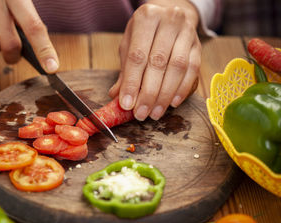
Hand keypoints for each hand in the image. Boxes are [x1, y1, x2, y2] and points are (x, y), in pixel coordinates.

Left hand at [108, 0, 200, 120]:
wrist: (169, 16)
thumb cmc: (145, 33)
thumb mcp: (129, 45)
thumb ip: (125, 71)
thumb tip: (117, 97)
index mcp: (146, 18)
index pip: (137, 56)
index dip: (132, 83)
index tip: (127, 104)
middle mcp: (168, 20)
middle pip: (158, 63)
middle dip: (149, 93)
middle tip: (141, 114)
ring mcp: (186, 31)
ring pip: (177, 68)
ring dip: (165, 95)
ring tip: (155, 113)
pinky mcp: (198, 45)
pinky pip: (193, 70)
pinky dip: (182, 89)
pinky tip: (173, 103)